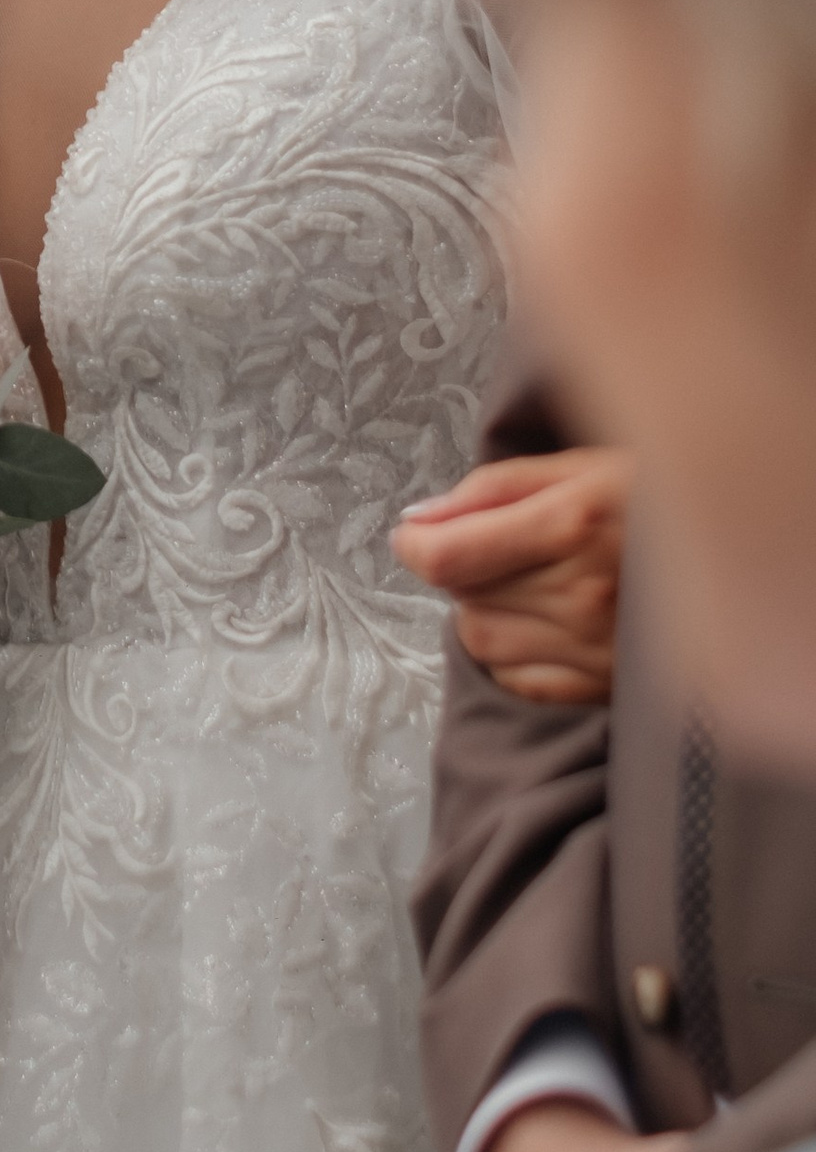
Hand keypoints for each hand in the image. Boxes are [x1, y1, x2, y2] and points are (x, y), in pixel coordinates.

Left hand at [391, 447, 629, 703]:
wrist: (739, 555)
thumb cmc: (654, 498)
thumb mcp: (578, 466)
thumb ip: (491, 490)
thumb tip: (420, 518)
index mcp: (573, 524)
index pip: (447, 557)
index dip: (413, 544)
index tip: (412, 534)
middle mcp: (582, 592)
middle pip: (461, 598)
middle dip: (461, 570)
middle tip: (497, 548)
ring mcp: (596, 647)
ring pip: (482, 642)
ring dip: (485, 612)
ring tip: (526, 584)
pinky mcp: (605, 686)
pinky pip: (519, 682)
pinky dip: (513, 655)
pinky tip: (544, 624)